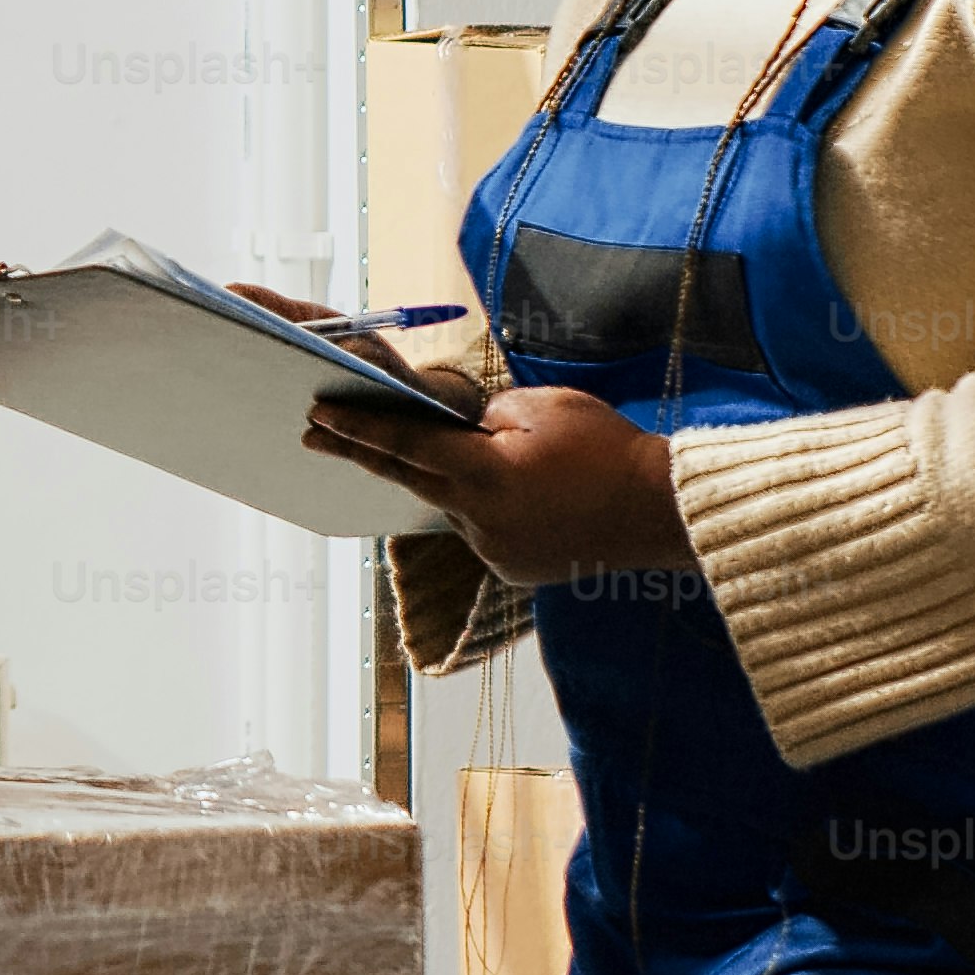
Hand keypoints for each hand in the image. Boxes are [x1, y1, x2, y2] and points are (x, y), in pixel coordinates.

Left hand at [298, 375, 692, 587]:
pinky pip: (481, 527)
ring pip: (452, 503)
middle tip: (312, 432)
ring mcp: (494, 551)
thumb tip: (457, 428)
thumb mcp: (542, 407)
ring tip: (481, 454)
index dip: (359, 428)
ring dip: (449, 478)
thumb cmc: (607, 448)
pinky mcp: (510, 568)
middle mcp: (480, 521)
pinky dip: (484, 504)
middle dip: (361, 452)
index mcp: (485, 476)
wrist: (661, 513)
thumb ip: (487, 416)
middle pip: (410, 477)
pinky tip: (521, 492)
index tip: (318, 414)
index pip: (407, 446)